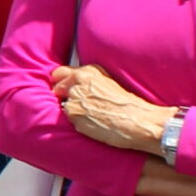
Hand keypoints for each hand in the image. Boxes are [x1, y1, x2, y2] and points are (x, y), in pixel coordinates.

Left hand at [51, 64, 171, 151]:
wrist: (138, 120)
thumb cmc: (128, 104)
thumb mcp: (108, 82)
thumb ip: (88, 82)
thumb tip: (73, 86)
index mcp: (87, 72)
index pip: (59, 73)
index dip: (60, 83)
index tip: (63, 89)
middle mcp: (77, 82)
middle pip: (56, 89)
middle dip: (62, 96)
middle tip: (77, 105)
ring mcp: (74, 99)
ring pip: (64, 106)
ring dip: (73, 111)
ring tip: (92, 116)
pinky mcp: (74, 116)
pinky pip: (71, 121)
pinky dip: (78, 123)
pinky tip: (93, 124)